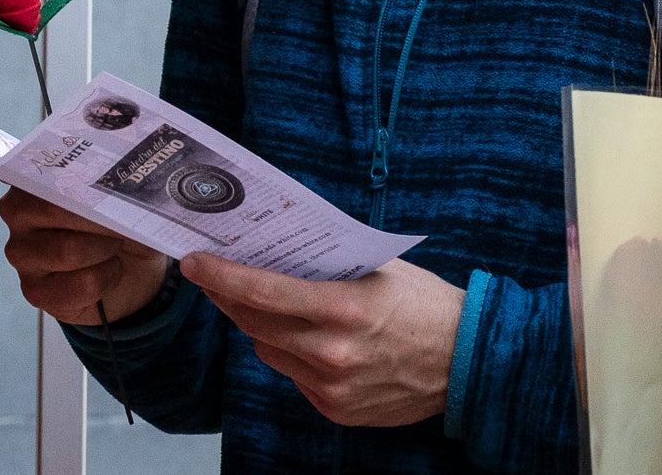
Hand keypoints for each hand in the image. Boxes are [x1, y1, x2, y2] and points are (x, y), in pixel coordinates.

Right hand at [0, 187, 169, 325]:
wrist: (129, 267)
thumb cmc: (120, 222)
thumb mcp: (125, 196)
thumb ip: (119, 182)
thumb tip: (131, 183)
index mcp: (36, 177)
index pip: (50, 170)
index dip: (84, 178)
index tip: (111, 181)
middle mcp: (18, 212)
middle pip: (55, 209)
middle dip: (100, 217)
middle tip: (123, 221)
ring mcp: (21, 253)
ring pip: (69, 250)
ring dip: (106, 248)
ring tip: (116, 245)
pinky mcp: (34, 290)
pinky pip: (81, 284)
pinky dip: (108, 277)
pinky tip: (110, 271)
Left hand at [180, 252, 463, 426]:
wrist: (466, 361)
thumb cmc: (426, 305)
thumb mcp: (381, 269)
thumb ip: (329, 265)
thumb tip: (278, 250)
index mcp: (344, 308)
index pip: (263, 291)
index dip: (222, 276)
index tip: (195, 262)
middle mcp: (332, 352)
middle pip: (255, 323)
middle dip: (229, 298)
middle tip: (214, 277)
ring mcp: (331, 387)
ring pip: (269, 351)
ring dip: (261, 327)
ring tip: (265, 305)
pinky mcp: (334, 409)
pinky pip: (294, 376)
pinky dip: (292, 355)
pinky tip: (306, 338)